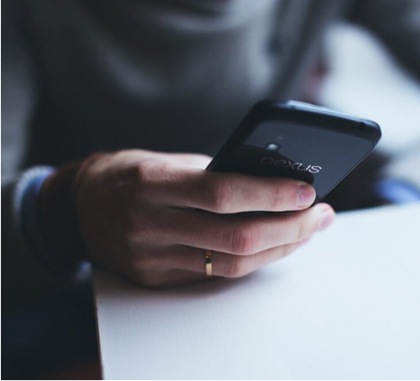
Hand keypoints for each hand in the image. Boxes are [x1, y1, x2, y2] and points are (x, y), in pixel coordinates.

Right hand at [73, 150, 333, 286]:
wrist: (78, 208)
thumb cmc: (130, 174)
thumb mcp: (165, 160)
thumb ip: (214, 172)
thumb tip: (274, 182)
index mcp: (151, 184)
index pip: (222, 193)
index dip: (271, 194)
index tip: (308, 191)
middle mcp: (149, 225)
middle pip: (236, 237)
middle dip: (291, 228)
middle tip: (322, 215)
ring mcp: (151, 258)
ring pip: (233, 264)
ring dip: (281, 248)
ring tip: (309, 230)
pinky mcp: (157, 278)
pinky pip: (218, 275)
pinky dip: (255, 260)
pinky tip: (278, 245)